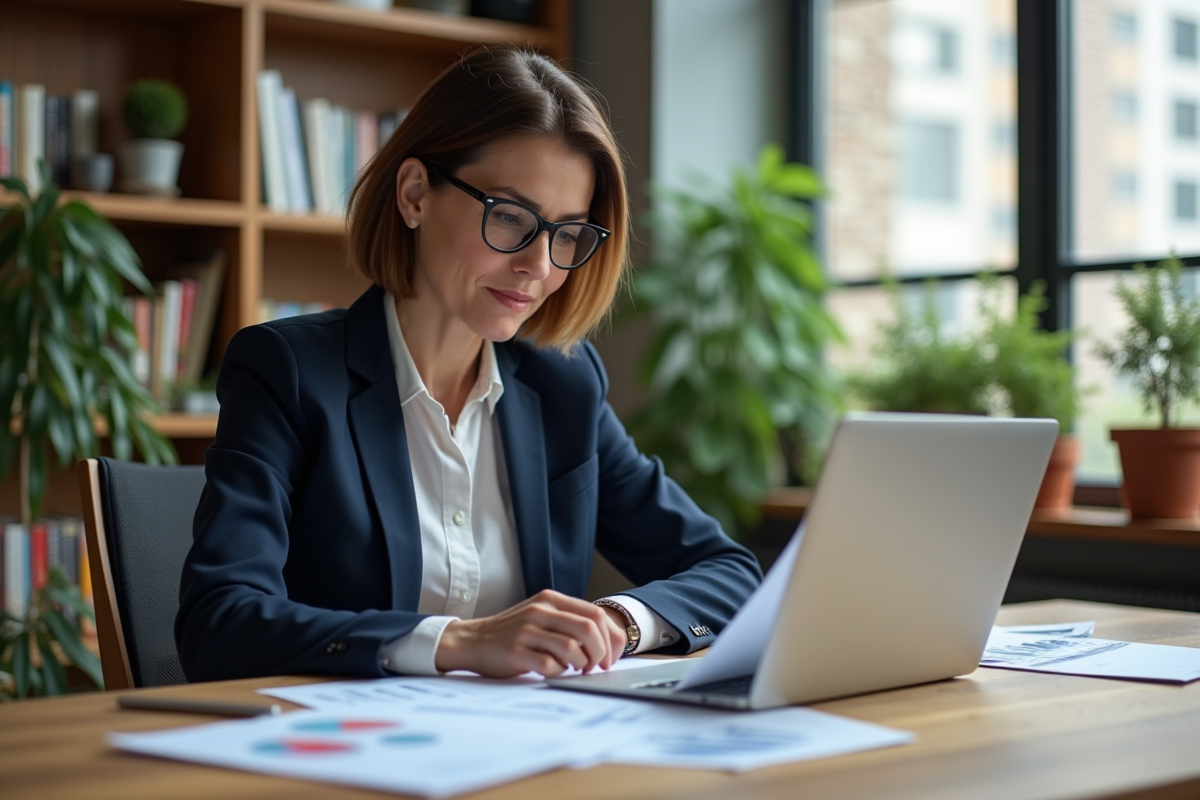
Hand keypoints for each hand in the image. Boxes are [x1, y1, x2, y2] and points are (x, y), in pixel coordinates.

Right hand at [434, 590, 628, 677]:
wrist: (471, 640)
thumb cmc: (513, 633)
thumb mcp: (542, 616)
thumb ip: (570, 621)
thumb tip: (611, 642)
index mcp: (551, 599)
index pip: (596, 614)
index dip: (611, 637)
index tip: (610, 655)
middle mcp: (540, 610)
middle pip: (589, 629)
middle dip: (601, 653)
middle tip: (597, 666)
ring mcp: (527, 630)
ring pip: (573, 648)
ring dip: (580, 664)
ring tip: (574, 668)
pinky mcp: (516, 651)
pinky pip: (551, 665)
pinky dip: (558, 672)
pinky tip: (551, 670)